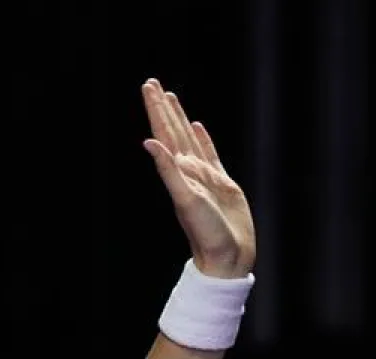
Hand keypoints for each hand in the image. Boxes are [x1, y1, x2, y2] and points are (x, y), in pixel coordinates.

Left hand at [141, 78, 255, 277]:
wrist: (227, 257)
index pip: (163, 134)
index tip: (148, 88)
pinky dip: (202, 138)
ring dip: (178, 118)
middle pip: (172, 131)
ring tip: (171, 98)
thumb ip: (168, 171)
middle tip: (152, 84)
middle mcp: (188, 171)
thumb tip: (148, 143)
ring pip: (188, 138)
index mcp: (177, 172)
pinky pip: (209, 154)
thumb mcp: (186, 199)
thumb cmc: (206, 233)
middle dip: (162, 108)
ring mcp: (204, 176)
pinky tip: (197, 127)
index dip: (156, 111)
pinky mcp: (222, 183)